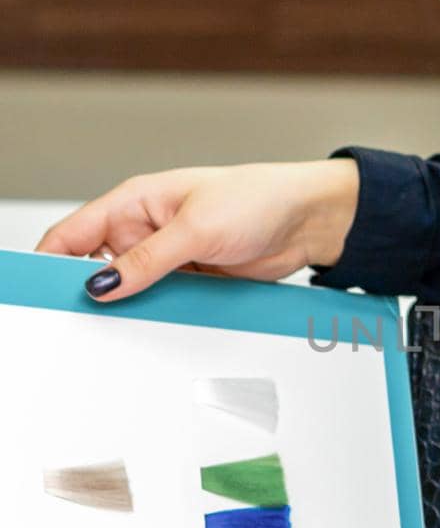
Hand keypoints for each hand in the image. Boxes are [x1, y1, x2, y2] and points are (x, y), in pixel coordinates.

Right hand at [34, 158, 360, 302]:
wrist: (309, 220)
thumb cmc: (259, 198)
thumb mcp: (196, 228)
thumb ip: (147, 260)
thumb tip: (103, 284)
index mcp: (136, 201)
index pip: (75, 232)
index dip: (52, 260)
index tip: (41, 292)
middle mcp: (147, 229)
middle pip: (99, 268)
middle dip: (92, 293)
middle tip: (84, 323)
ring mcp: (169, 257)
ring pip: (133, 291)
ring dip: (131, 308)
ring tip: (125, 329)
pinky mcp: (192, 279)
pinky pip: (164, 303)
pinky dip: (160, 316)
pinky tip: (157, 328)